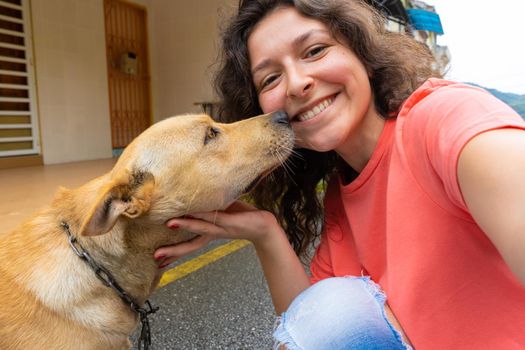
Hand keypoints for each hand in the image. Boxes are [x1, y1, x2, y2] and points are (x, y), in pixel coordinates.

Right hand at [154, 200, 279, 266]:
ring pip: (199, 228)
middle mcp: (212, 234)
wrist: (264, 226)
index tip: (158, 262)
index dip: (173, 253)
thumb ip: (206, 208)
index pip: (187, 245)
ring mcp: (220, 228)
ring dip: (185, 225)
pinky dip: (201, 215)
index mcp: (208, 234)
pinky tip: (192, 211)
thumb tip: (190, 199)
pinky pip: (213, 217)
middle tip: (156, 257)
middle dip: (173, 251)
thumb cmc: (241, 216)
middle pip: (190, 245)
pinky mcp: (230, 221)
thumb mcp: (220, 212)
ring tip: (169, 224)